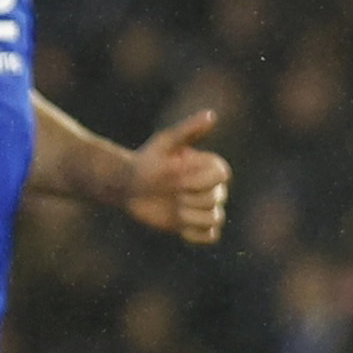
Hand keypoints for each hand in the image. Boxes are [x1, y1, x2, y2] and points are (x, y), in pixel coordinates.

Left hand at [128, 109, 229, 242]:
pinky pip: (210, 237)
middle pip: (216, 200)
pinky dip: (196, 235)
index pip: (222, 176)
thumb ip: (189, 130)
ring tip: (174, 210)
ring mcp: (205, 208)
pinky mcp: (196, 227)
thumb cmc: (148, 160)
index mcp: (210, 167)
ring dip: (191, 217)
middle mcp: (212, 187)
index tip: (178, 178)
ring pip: (214, 219)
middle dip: (190, 199)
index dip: (200, 181)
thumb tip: (211, 115)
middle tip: (171, 194)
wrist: (130, 186)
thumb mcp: (166, 143)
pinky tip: (179, 227)